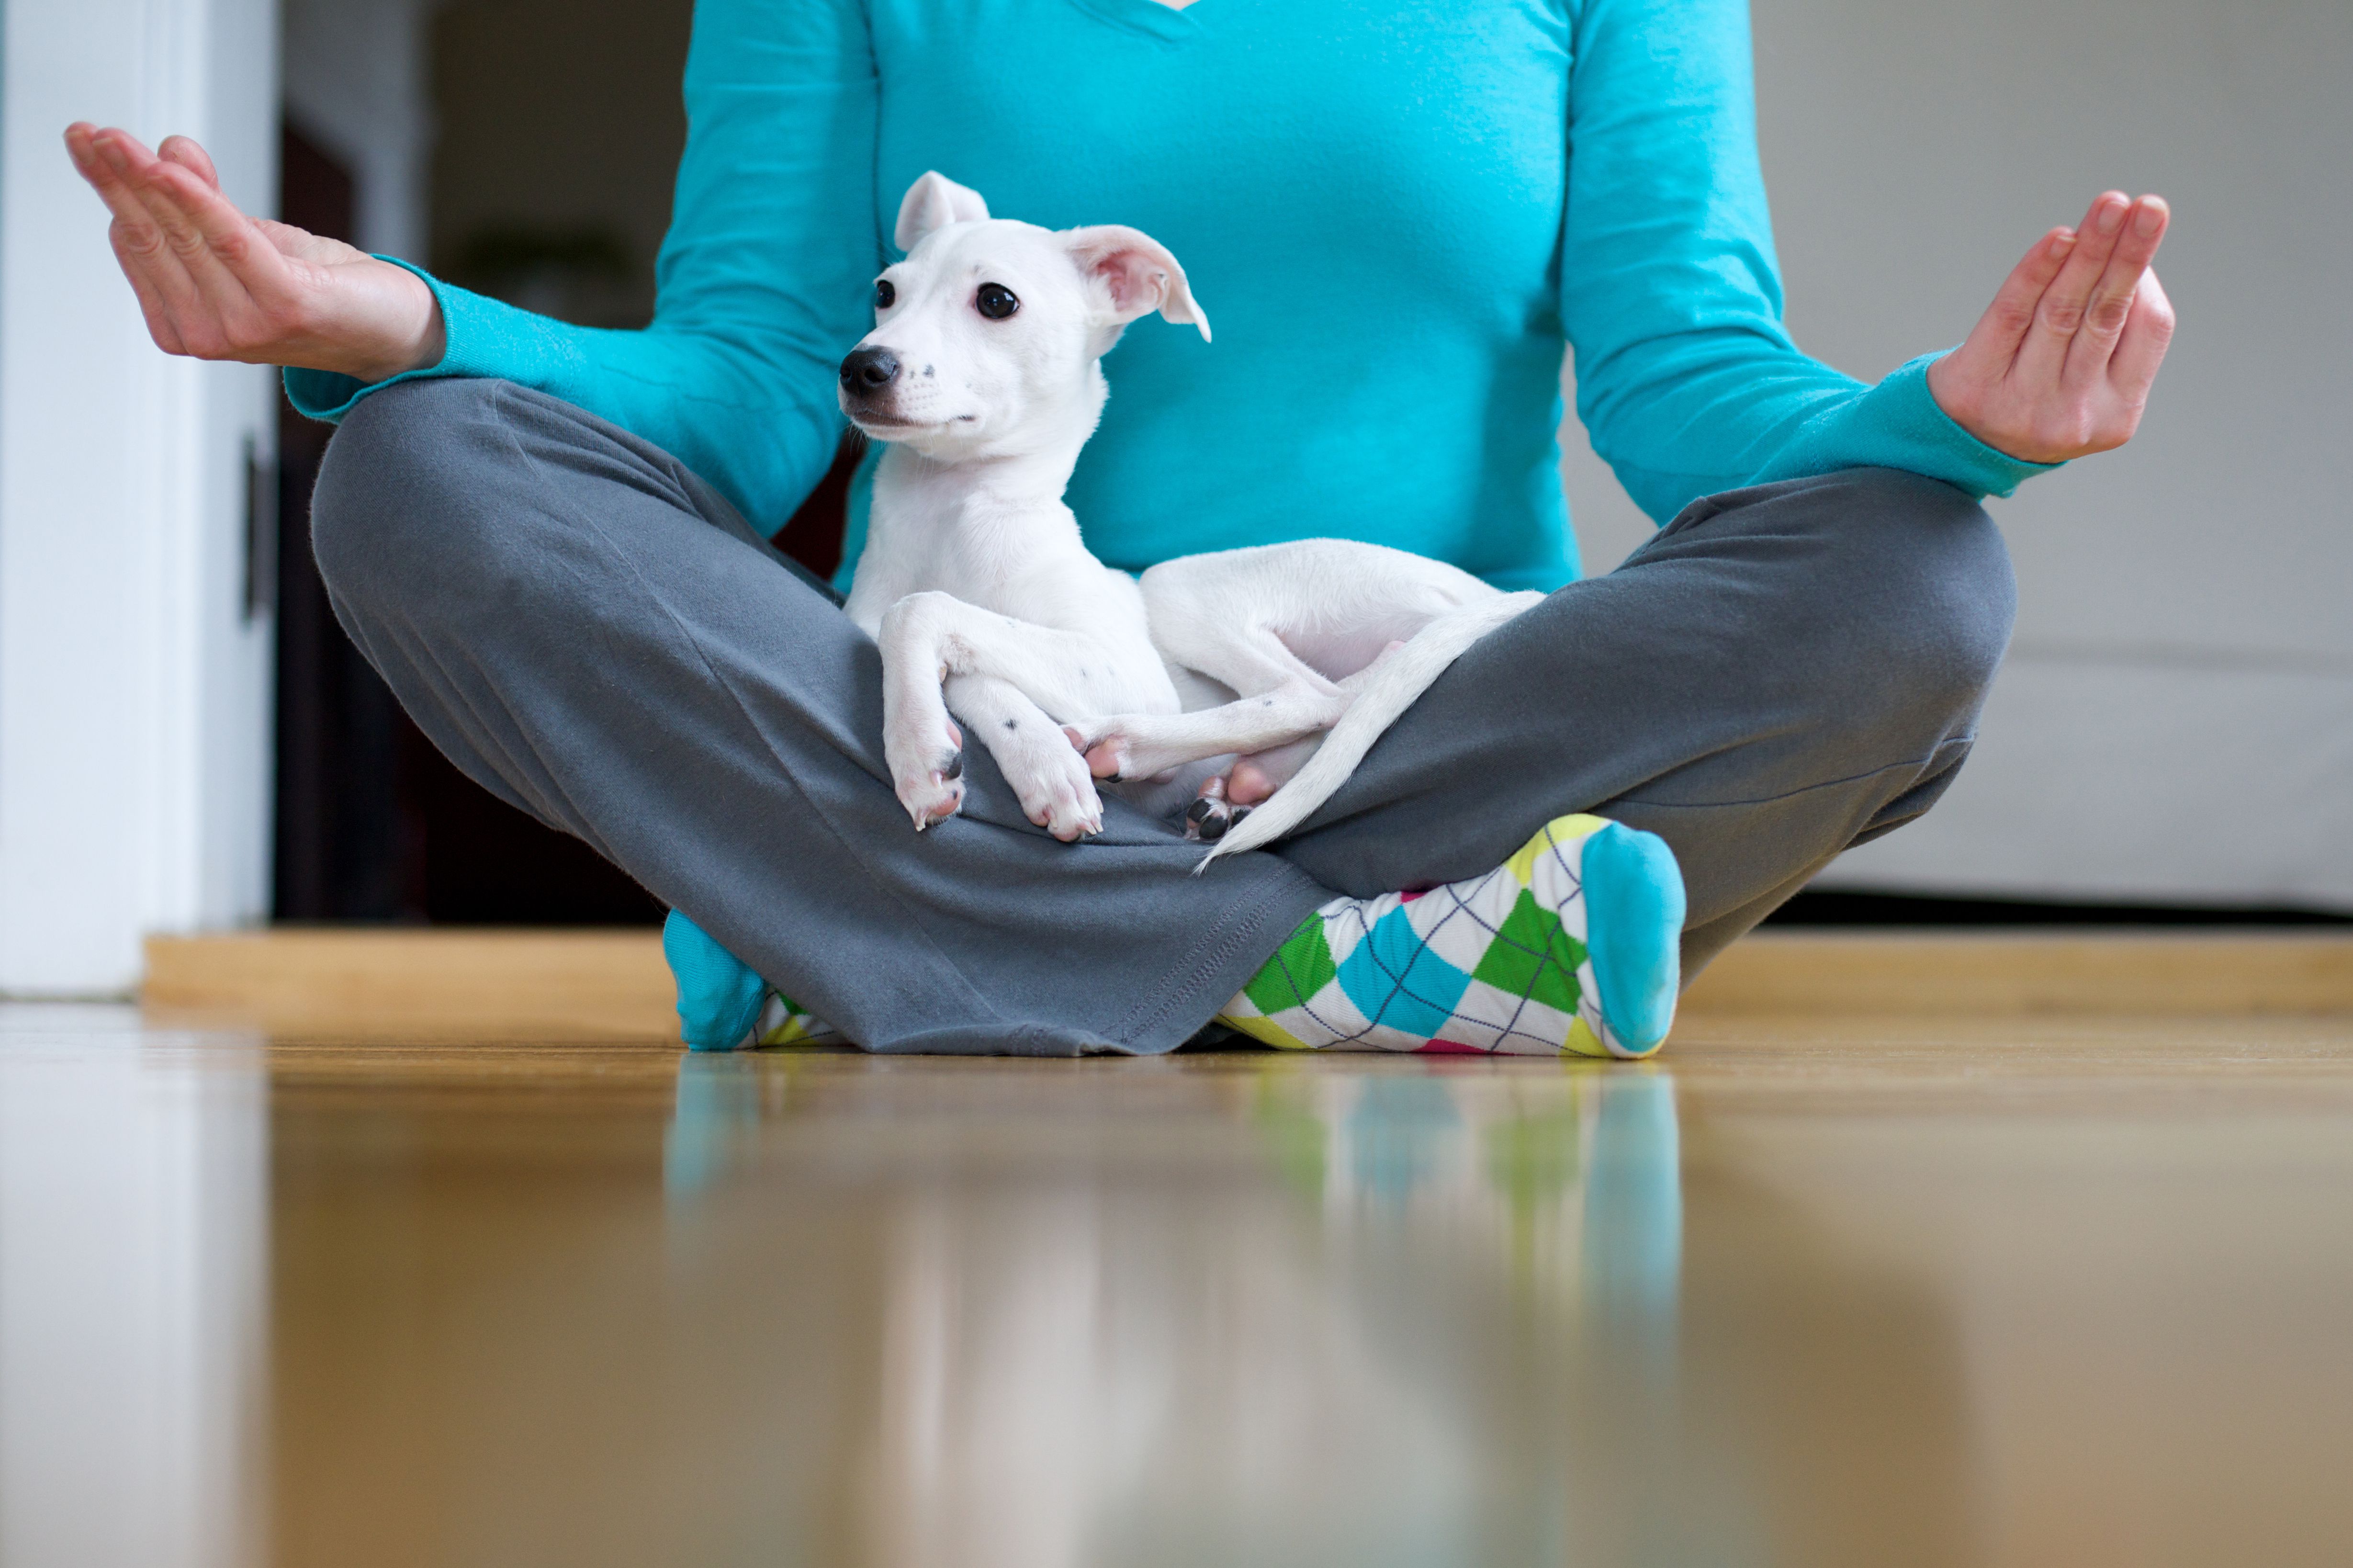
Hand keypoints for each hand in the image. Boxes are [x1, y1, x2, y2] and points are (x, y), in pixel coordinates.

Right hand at [64, 122, 443, 383]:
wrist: (394, 330)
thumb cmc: (321, 289)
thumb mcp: (251, 239)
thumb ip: (207, 205)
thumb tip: (171, 152)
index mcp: (184, 324)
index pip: (136, 245)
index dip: (114, 189)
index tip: (89, 140)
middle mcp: (207, 334)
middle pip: (150, 238)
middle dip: (117, 180)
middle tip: (87, 132)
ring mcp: (242, 327)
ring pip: (183, 235)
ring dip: (147, 181)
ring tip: (116, 140)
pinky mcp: (282, 309)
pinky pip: (229, 241)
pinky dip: (197, 201)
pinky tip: (170, 167)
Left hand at [1929, 191, 2174, 463]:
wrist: (1961, 441)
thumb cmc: (2040, 393)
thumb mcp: (2091, 382)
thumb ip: (2118, 332)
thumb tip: (2135, 261)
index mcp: (2117, 416)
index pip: (2149, 331)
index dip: (2146, 276)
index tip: (2146, 218)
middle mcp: (2073, 415)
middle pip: (2104, 316)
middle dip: (2127, 254)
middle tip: (2149, 205)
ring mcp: (2023, 406)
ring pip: (2062, 311)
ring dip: (2090, 251)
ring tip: (2110, 205)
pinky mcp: (1977, 388)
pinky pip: (2011, 316)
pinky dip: (2036, 273)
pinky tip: (2059, 239)